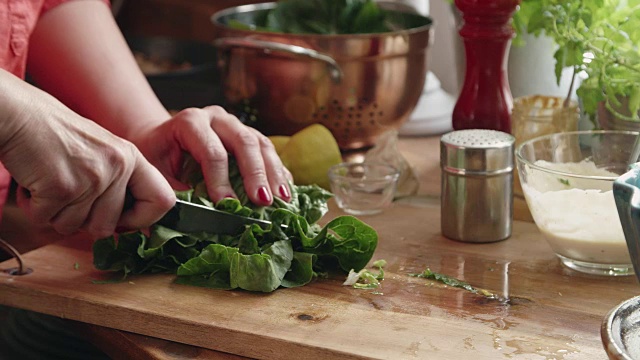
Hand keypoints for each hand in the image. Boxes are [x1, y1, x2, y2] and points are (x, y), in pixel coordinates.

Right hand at [0, 72, 175, 238]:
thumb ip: (117, 183)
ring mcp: (91, 178)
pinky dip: (33, 207)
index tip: (122, 221)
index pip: (163, 201)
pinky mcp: (62, 187)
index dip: (143, 220)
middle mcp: (117, 167)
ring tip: (48, 182)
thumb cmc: (53, 133)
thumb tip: (129, 225)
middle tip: (66, 193)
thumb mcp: (101, 151)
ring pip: (73, 227)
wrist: (17, 112)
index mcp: (131, 158)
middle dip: (80, 221)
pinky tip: (33, 182)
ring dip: (53, 213)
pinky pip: (46, 220)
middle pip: (106, 228)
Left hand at [131, 106, 292, 205]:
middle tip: (263, 202)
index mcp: (190, 122)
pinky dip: (279, 171)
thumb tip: (198, 216)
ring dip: (273, 173)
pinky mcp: (248, 135)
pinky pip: (269, 151)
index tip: (226, 205)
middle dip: (255, 174)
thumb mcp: (156, 174)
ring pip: (261, 144)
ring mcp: (235, 125)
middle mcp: (216, 118)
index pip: (211, 150)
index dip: (220, 179)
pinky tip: (286, 191)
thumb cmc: (156, 160)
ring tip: (282, 200)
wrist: (159, 142)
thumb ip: (174, 192)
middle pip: (243, 142)